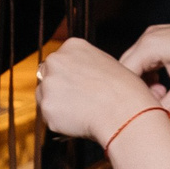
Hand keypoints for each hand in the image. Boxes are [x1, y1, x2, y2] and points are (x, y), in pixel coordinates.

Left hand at [35, 37, 157, 143]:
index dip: (67, 76)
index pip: (59, 60)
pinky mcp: (47, 106)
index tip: (76, 85)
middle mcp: (56, 60)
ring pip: (44, 96)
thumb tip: (81, 77)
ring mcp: (49, 83)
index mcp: (72, 46)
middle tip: (77, 101)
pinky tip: (78, 120)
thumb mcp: (107, 63)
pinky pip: (48, 117)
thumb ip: (87, 66)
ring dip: (57, 105)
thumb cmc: (124, 90)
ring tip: (82, 112)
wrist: (123, 111)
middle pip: (46, 76)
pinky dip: (59, 122)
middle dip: (58, 88)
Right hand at [119, 21, 169, 114]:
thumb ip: (169, 105)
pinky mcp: (162, 40)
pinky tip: (165, 88)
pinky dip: (151, 76)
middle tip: (152, 106)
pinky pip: (146, 61)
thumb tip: (154, 122)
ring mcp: (155, 36)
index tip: (139, 112)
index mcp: (150, 45)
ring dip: (144, 84)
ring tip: (162, 97)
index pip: (124, 74)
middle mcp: (148, 37)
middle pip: (126, 69)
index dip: (129, 96)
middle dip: (136, 90)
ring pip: (136, 66)